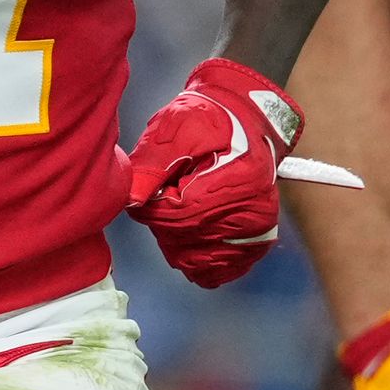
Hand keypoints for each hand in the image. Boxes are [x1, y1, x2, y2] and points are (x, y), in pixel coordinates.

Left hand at [124, 58, 301, 286]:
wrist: (246, 120)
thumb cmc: (210, 119)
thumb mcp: (178, 128)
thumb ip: (153, 163)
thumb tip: (132, 200)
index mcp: (238, 181)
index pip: (181, 215)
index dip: (152, 211)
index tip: (142, 198)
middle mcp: (254, 213)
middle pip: (189, 239)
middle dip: (163, 224)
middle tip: (162, 198)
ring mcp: (257, 232)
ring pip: (199, 259)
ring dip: (176, 242)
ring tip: (177, 212)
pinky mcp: (256, 243)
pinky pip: (221, 269)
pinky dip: (198, 261)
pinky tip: (187, 242)